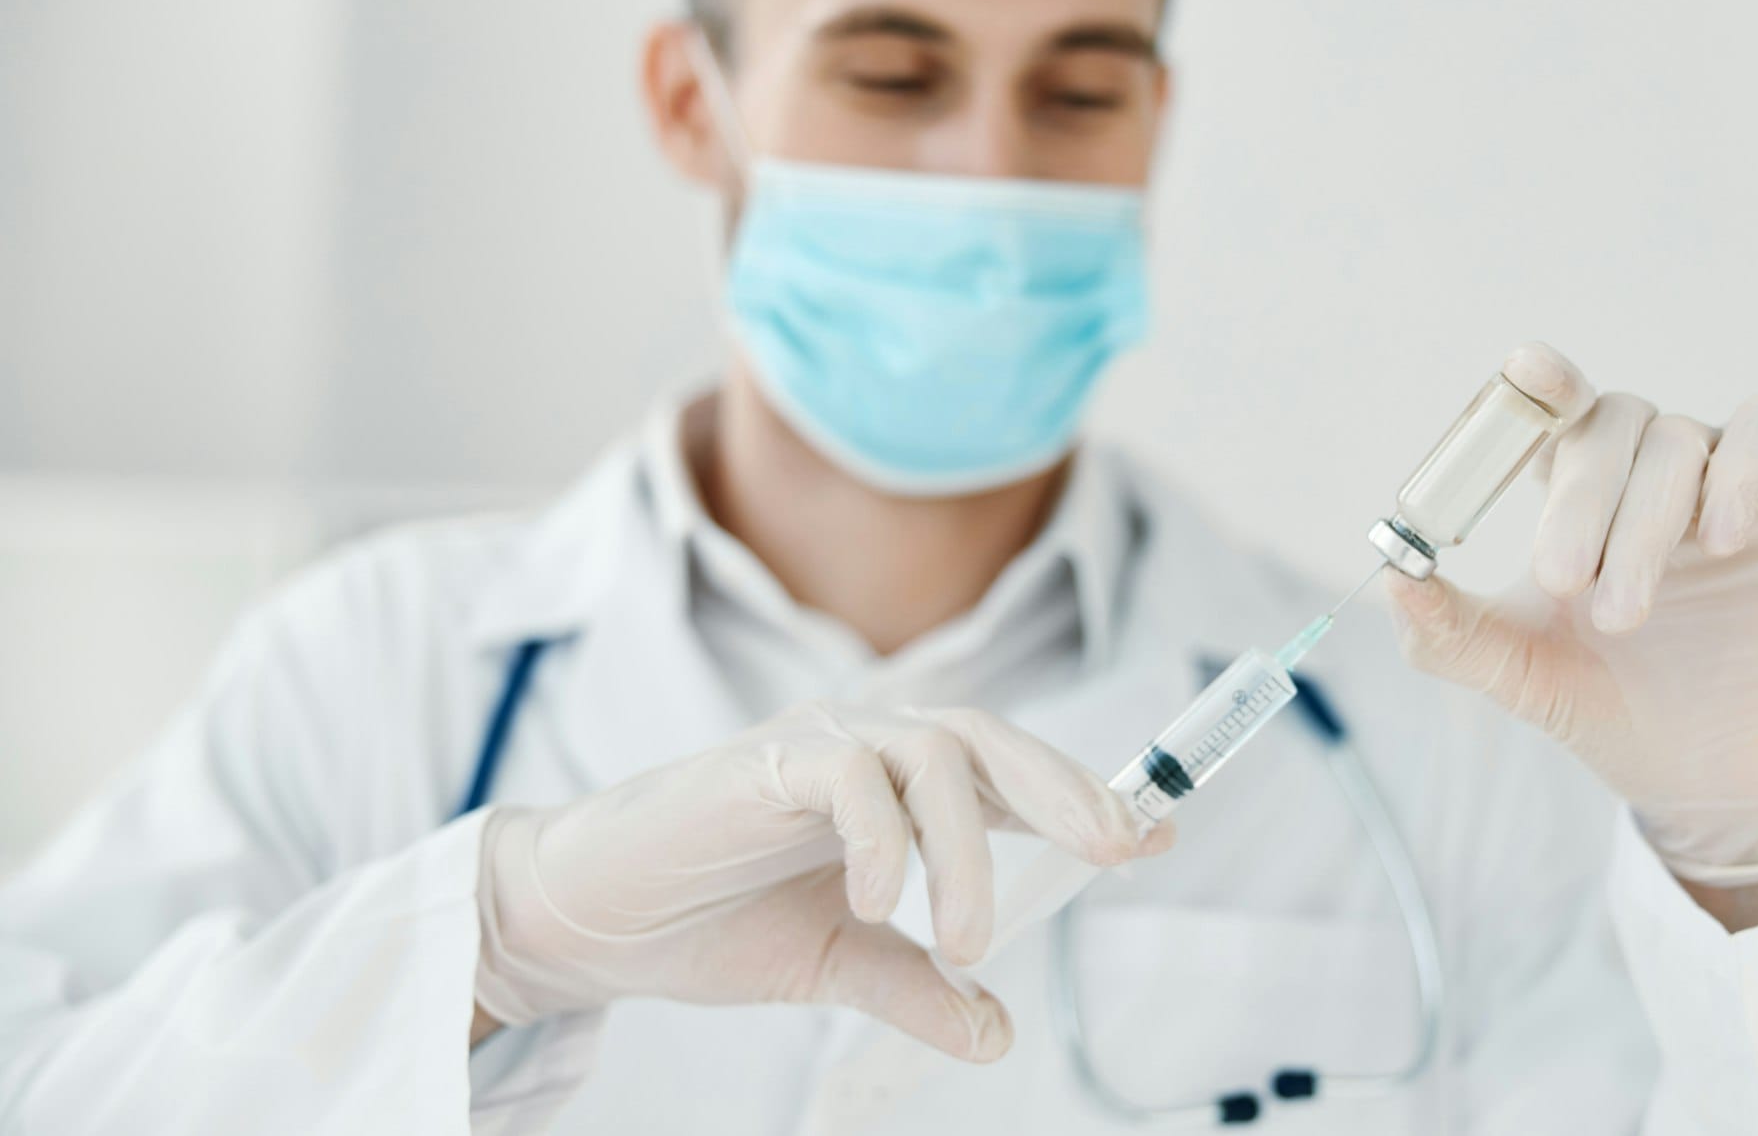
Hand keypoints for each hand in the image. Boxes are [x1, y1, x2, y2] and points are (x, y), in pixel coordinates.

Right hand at [472, 699, 1172, 1059]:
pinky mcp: (762, 759)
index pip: (1005, 773)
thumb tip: (994, 1030)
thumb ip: (916, 987)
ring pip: (933, 752)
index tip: (1155, 833)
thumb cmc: (708, 920)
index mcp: (892, 787)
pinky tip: (880, 903)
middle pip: (990, 739)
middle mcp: (865, 746)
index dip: (1083, 794)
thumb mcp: (835, 965)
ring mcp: (816, 742)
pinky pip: (848, 770)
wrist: (591, 919)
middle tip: (1121, 848)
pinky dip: (881, 836)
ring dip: (969, 847)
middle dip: (1066, 788)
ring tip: (968, 939)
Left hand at [1383, 343, 1757, 886]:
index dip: (1535, 383)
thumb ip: (1449, 630)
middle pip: (1606, 426)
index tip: (1525, 371)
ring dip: (1641, 523)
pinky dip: (1738, 470)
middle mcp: (1642, 470)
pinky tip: (1718, 540)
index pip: (1548, 410)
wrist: (1721, 782)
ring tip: (1622, 613)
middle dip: (1576, 502)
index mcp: (1571, 492)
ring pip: (1675, 441)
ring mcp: (1717, 477)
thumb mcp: (1518, 675)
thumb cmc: (1616, 712)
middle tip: (1559, 581)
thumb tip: (1392, 576)